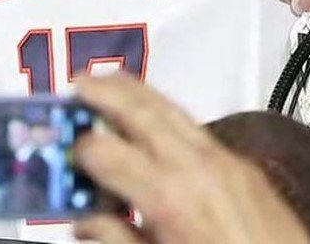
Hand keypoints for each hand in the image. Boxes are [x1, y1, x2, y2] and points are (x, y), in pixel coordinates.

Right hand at [72, 74, 309, 243]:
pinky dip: (168, 114)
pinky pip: (199, 127)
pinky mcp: (246, 166)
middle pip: (142, 113)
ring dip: (137, 92)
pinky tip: (155, 119)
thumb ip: (120, 241)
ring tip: (110, 82)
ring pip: (173, 110)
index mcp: (169, 198)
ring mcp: (226, 161)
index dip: (79, 150)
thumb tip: (86, 223)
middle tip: (76, 82)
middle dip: (105, 92)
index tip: (63, 150)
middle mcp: (197, 167)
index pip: (107, 154)